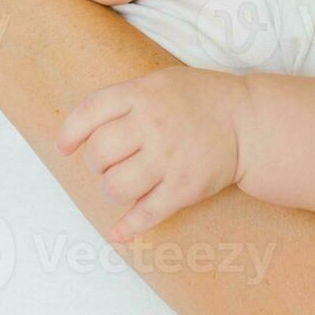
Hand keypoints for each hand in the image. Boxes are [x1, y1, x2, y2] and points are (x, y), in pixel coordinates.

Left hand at [59, 67, 252, 242]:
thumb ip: (126, 100)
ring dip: (112, 190)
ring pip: (115, 187)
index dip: (70, 133)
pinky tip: (119, 232)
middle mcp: (154, 124)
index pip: (90, 112)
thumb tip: (82, 131)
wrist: (250, 121)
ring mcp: (169, 158)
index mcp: (144, 93)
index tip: (64, 148)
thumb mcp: (161, 82)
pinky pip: (145, 214)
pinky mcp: (184, 188)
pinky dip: (128, 228)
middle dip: (97, 164)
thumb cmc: (201, 100)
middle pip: (99, 154)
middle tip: (109, 164)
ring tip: (124, 184)